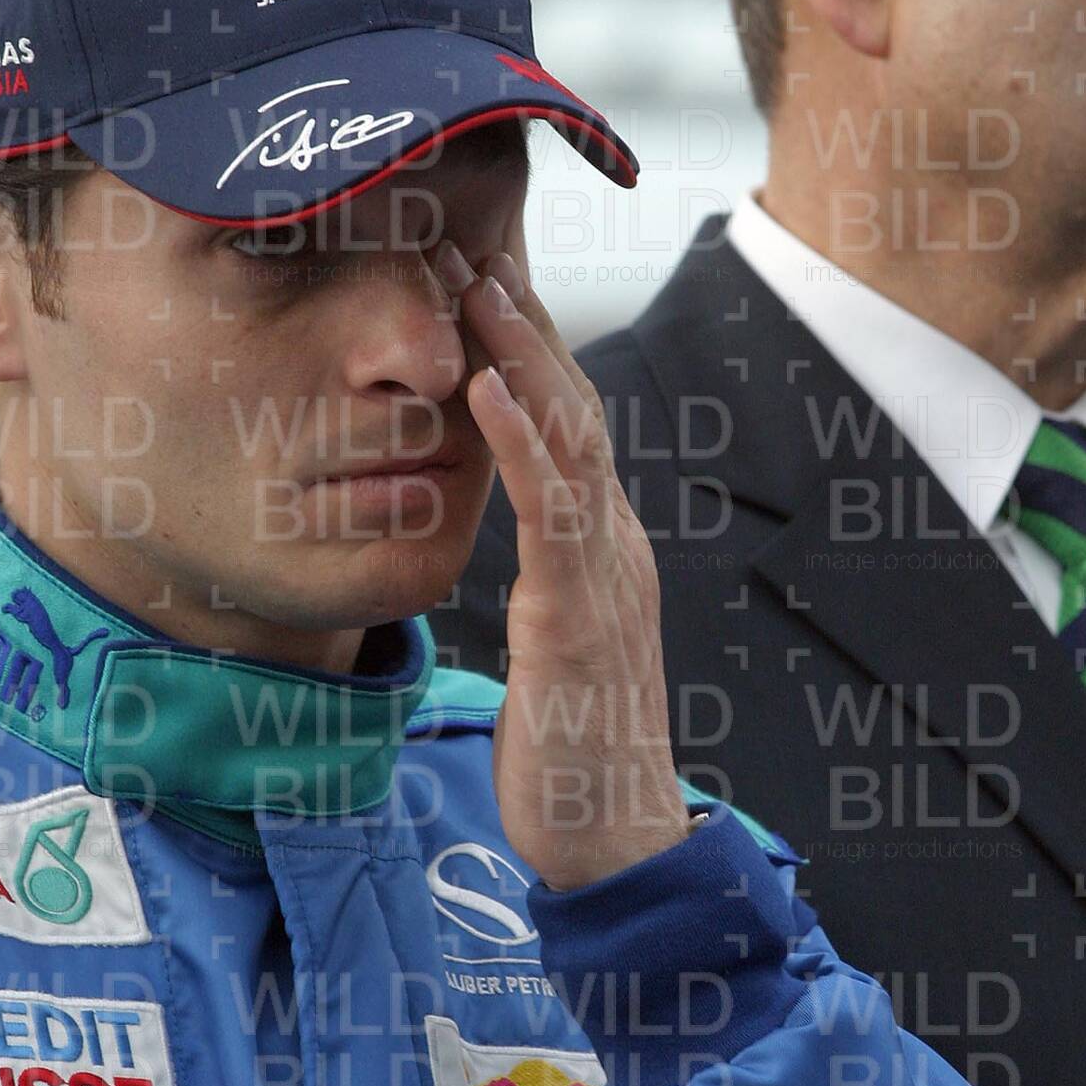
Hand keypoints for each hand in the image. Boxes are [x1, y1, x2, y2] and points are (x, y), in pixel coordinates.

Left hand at [440, 241, 692, 890]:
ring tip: (478, 281)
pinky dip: (523, 444)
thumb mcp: (555, 647)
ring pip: (573, 438)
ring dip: (524, 353)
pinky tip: (485, 389)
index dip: (526, 345)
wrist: (618, 846)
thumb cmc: (576, 755)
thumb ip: (546, 584)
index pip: (566, 422)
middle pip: (574, 405)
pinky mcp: (581, 621)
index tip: (477, 273)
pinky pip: (554, 516)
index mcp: (600, 549)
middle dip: (524, 321)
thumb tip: (521, 545)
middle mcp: (612, 545)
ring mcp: (603, 578)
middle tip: (468, 238)